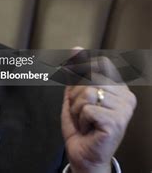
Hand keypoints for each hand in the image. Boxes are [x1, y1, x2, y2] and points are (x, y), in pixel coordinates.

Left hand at [61, 55, 136, 172]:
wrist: (81, 152)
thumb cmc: (80, 125)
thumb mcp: (74, 93)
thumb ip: (76, 71)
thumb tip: (77, 48)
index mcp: (118, 86)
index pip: (96, 64)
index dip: (80, 78)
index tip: (82, 97)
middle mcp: (126, 96)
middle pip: (89, 78)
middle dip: (75, 96)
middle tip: (81, 113)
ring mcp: (124, 109)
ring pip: (87, 93)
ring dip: (77, 109)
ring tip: (85, 121)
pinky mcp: (116, 122)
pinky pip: (87, 109)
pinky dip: (81, 120)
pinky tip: (89, 129)